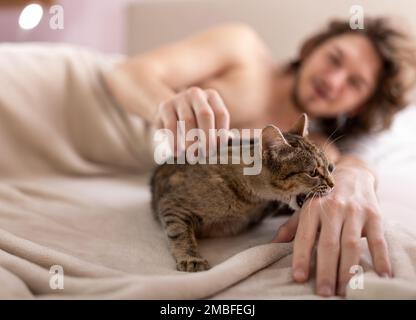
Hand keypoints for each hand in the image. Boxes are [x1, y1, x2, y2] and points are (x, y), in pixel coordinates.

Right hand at [155, 87, 230, 156]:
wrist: (167, 116)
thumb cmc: (194, 124)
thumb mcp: (207, 125)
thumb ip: (219, 132)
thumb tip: (231, 140)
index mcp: (211, 96)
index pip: (221, 114)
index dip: (221, 132)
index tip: (220, 150)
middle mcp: (196, 93)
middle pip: (205, 114)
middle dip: (207, 136)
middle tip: (207, 154)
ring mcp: (179, 98)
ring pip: (188, 120)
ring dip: (191, 140)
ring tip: (193, 156)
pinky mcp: (165, 106)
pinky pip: (171, 125)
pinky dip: (175, 141)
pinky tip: (177, 153)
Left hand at [272, 161, 392, 296]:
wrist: (353, 174)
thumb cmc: (325, 197)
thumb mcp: (305, 207)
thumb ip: (291, 227)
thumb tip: (274, 244)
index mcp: (312, 207)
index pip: (304, 236)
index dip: (301, 257)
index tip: (299, 277)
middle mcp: (332, 208)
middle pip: (328, 244)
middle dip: (326, 270)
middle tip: (324, 292)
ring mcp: (354, 211)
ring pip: (351, 244)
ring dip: (348, 270)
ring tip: (344, 290)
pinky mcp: (374, 215)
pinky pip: (378, 240)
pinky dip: (380, 258)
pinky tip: (381, 276)